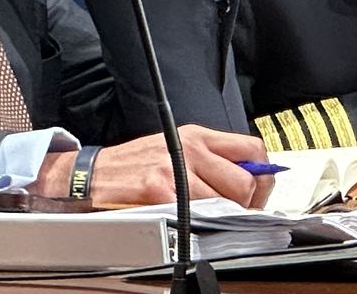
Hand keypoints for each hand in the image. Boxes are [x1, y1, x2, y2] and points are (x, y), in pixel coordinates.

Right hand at [36, 127, 273, 208]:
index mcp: (197, 135)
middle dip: (247, 203)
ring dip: (224, 216)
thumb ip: (211, 159)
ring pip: (225, 200)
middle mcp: (189, 148)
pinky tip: (189, 220)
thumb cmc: (135, 165)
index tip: (259, 190)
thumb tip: (249, 178)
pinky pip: (197, 212)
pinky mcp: (159, 191)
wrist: (93, 174)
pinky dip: (199, 222)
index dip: (263, 175)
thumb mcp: (176, 147)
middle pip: (245, 180)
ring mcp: (175, 170)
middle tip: (237, 213)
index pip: (252, 149)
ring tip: (212, 218)